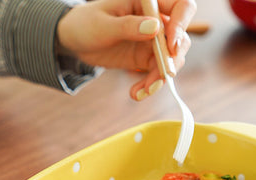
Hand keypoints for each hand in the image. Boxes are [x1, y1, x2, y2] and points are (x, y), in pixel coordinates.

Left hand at [57, 0, 196, 99]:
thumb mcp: (103, 25)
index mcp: (146, 1)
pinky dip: (149, 86)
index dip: (182, 25)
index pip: (181, 6)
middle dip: (173, 60)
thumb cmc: (85, 24)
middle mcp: (155, 20)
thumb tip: (154, 27)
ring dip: (160, 78)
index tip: (171, 47)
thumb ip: (128, 26)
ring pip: (171, 59)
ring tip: (142, 92)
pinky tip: (137, 94)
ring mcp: (152, 41)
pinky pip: (156, 73)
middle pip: (181, 38)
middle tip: (161, 77)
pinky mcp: (146, 59)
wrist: (74, 41)